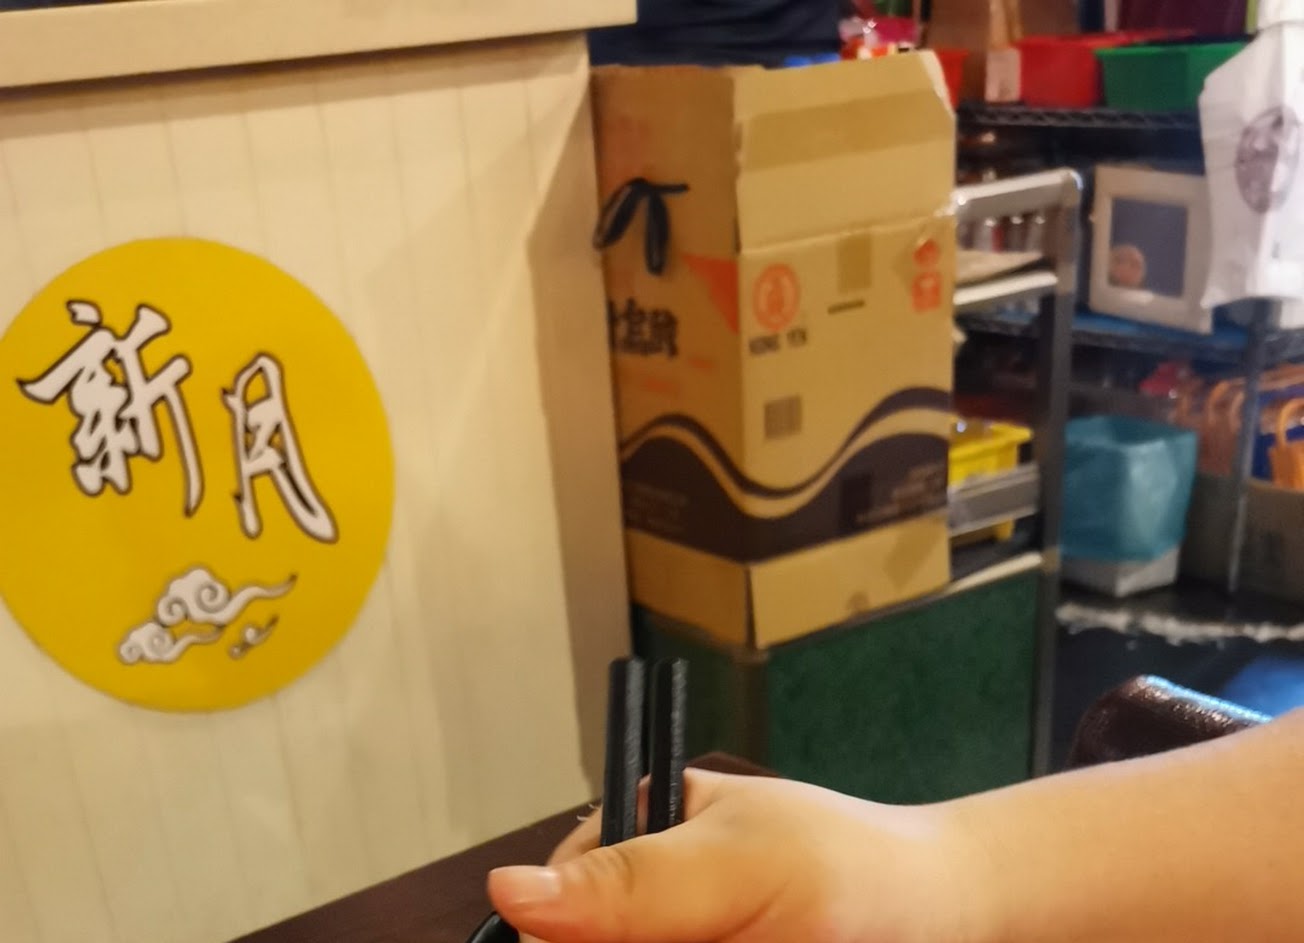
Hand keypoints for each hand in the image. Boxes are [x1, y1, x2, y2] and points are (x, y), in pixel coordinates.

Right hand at [487, 770, 989, 942]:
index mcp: (631, 842)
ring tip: (754, 937)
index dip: (577, 942)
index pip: (552, 913)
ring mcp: (675, 938)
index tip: (667, 936)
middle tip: (732, 935)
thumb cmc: (851, 867)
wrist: (941, 919)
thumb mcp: (737, 865)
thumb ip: (630, 883)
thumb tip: (508, 888)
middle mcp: (643, 905)